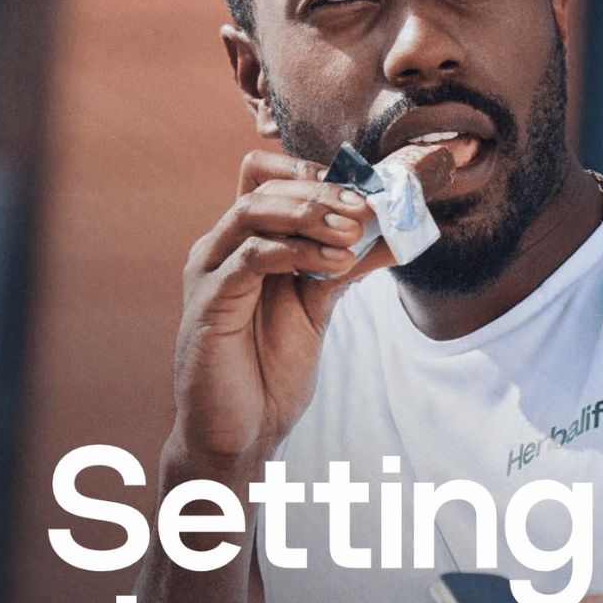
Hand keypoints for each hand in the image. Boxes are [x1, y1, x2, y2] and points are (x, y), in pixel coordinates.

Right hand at [167, 150, 386, 477]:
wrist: (244, 431)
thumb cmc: (272, 370)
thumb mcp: (318, 308)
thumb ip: (345, 268)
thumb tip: (394, 237)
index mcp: (245, 243)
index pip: (263, 177)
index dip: (309, 172)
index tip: (360, 188)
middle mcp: (221, 249)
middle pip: (262, 187)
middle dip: (320, 191)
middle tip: (368, 207)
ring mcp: (210, 272)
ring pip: (252, 211)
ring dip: (310, 213)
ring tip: (354, 230)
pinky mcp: (209, 302)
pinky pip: (250, 257)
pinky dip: (296, 252)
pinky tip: (334, 262)